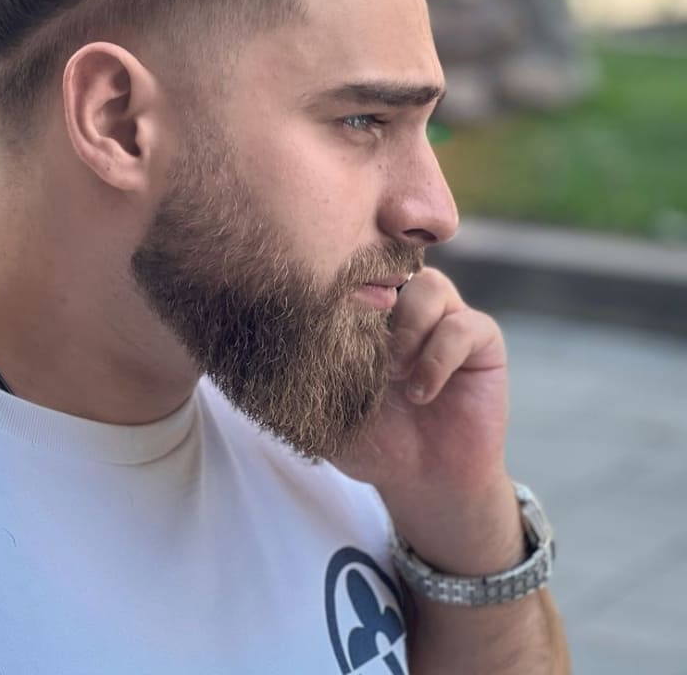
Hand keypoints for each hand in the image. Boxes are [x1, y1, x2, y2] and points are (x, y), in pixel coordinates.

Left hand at [334, 267, 520, 573]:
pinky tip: (420, 391)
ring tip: (393, 373)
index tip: (324, 311)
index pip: (354, 272)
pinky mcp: (482, 340)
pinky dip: (437, 356)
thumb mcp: (327, 406)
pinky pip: (463, 325)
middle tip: (360, 345)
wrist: (423, 480)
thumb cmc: (371, 439)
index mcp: (370, 312)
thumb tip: (268, 340)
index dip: (340, 283)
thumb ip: (306, 370)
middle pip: (393, 268)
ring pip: (430, 285)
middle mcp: (408, 306)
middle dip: (374, 300)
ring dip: (408, 328)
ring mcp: (446, 318)